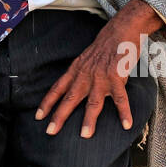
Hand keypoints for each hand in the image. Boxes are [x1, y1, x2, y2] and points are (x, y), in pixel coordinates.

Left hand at [35, 0, 163, 139]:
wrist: (121, 30)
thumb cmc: (105, 46)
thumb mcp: (86, 59)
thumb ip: (80, 73)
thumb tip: (75, 88)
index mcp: (76, 71)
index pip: (57, 88)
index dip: (47, 103)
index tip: (38, 117)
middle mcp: (85, 75)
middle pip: (69, 98)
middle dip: (59, 116)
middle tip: (50, 132)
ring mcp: (101, 77)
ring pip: (93, 102)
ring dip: (89, 120)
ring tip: (85, 136)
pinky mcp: (117, 77)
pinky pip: (120, 99)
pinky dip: (124, 112)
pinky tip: (126, 124)